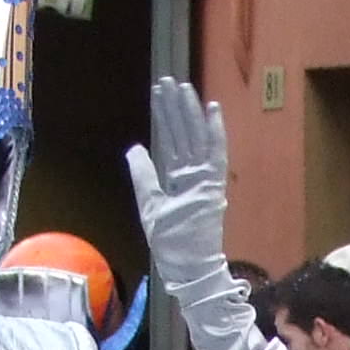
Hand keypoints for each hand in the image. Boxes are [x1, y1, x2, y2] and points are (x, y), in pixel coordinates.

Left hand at [129, 78, 255, 349]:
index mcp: (180, 179)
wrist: (186, 267)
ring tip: (182, 88)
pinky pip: (215, 156)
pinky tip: (211, 110)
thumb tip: (134, 148)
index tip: (160, 93)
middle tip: (169, 81)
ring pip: (197, 138)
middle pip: (184, 134)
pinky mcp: (211, 188)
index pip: (172, 140)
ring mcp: (204, 180)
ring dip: (190, 113)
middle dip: (176, 107)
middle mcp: (194, 175)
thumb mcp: (149, 203)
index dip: (166, 117)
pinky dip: (215, 133)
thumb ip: (143, 175)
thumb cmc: (170, 243)